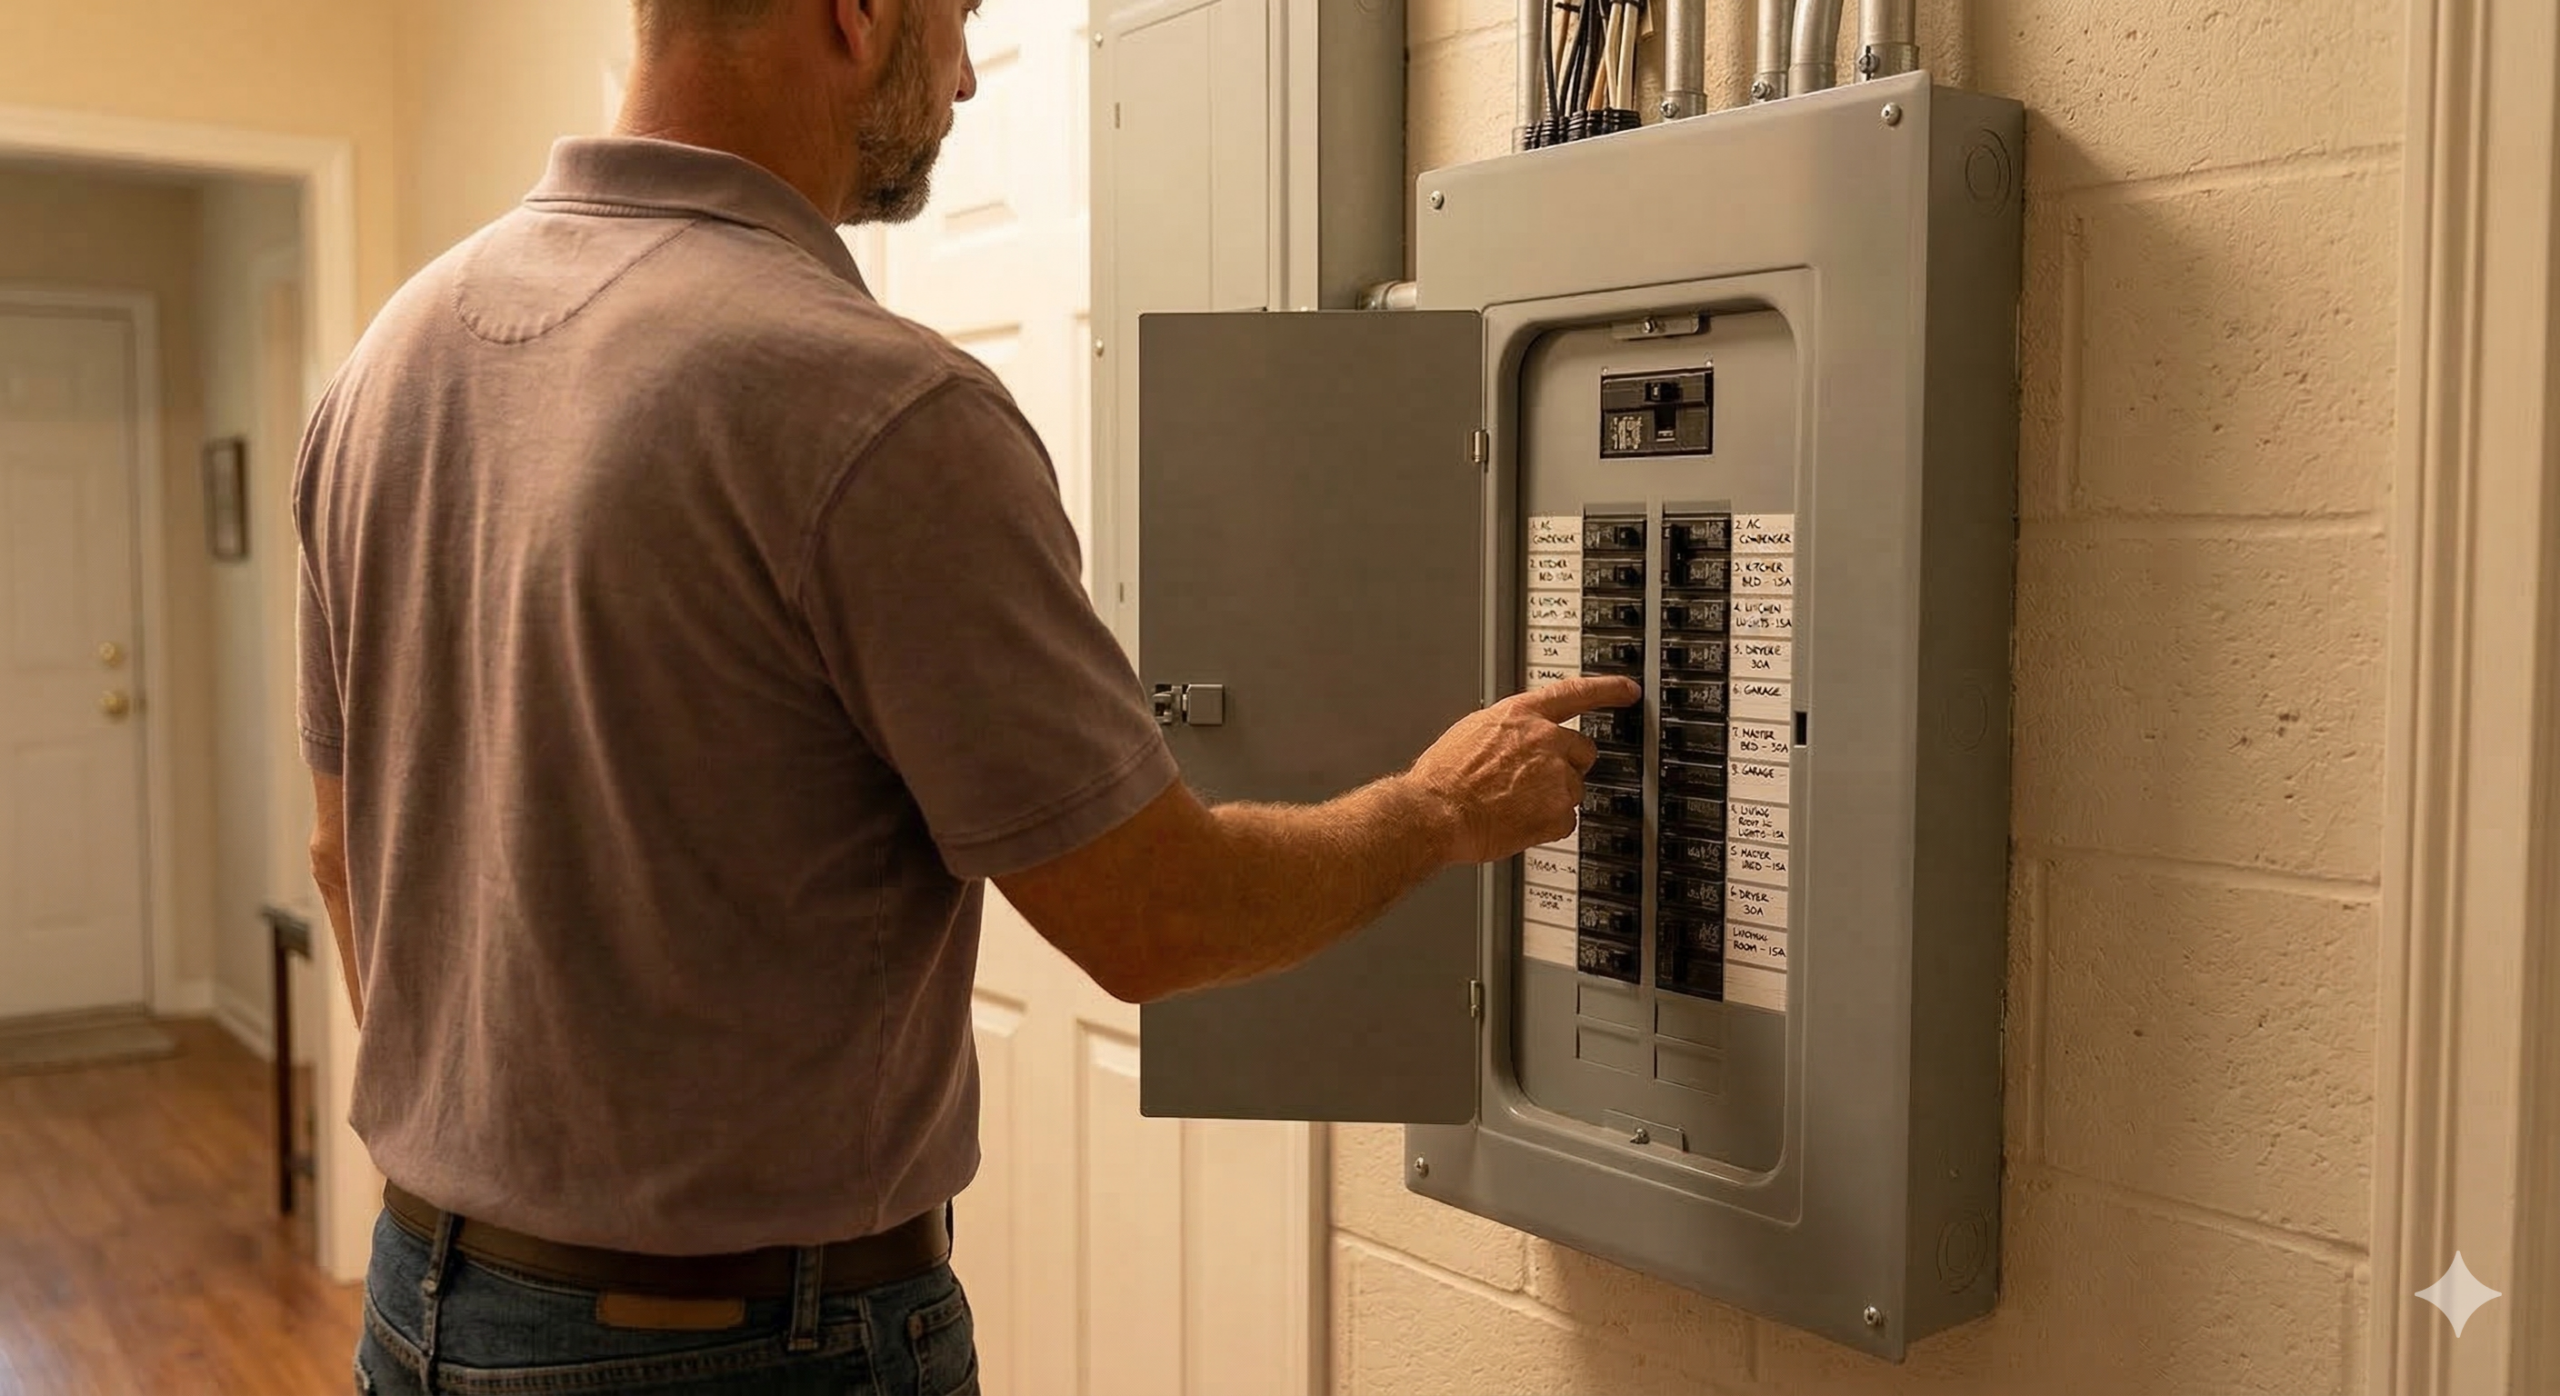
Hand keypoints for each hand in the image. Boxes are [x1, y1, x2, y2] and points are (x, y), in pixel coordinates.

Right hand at [1405, 676, 1642, 864]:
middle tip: (1536, 782)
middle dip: (1567, 765)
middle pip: (1582, 750)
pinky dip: (1546, 826)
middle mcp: (1544, 740)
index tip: (1628, 690)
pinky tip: (1518, 822)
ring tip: (1513, 806)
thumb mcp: (1471, 733)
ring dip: (1551, 799)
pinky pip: (1565, 821)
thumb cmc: (1443, 778)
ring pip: (1572, 789)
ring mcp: (1556, 777)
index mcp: (1521, 715)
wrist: (1435, 813)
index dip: (1607, 690)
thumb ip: (1506, 731)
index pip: (1575, 693)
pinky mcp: (1559, 813)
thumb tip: (1514, 739)